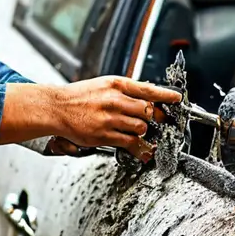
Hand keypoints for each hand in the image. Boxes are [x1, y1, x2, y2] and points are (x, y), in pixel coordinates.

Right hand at [50, 77, 179, 161]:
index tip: (177, 99)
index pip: (147, 89)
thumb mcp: (102, 85)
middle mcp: (114, 100)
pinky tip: (143, 151)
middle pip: (148, 110)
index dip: (165, 95)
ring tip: (139, 131)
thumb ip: (124, 90)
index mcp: (115, 84)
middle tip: (160, 121)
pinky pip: (130, 143)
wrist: (57, 108)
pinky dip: (139, 149)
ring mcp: (110, 119)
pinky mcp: (104, 135)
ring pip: (141, 127)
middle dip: (156, 117)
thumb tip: (146, 97)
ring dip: (143, 131)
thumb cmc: (79, 96)